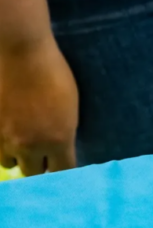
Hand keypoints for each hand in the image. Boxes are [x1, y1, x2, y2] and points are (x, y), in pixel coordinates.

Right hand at [0, 36, 78, 174]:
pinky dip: (2, 145)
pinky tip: (9, 134)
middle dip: (39, 166)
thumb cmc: (54, 73)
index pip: (63, 170)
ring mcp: (7, 139)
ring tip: (23, 144)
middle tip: (42, 158)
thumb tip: (59, 146)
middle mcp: (32, 146)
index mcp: (59, 139)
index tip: (62, 166)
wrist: (23, 55)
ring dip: (17, 157)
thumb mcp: (70, 105)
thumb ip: (63, 130)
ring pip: (10, 163)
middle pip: (34, 173)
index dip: (63, 169)